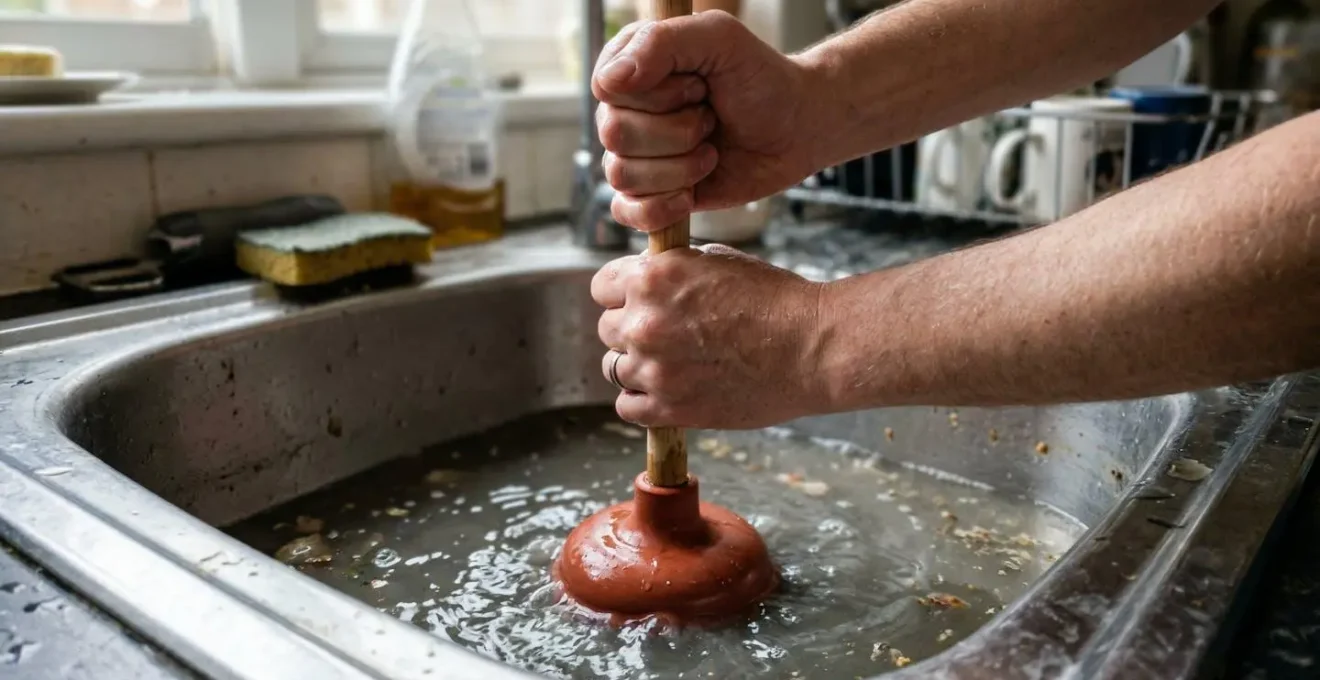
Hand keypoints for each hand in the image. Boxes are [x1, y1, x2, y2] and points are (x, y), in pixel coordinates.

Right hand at [592, 11, 823, 231]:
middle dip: (677, 132)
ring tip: (710, 151)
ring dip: (680, 167)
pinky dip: (659, 208)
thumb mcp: (720, 39)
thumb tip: (610, 82)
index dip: (658, 95)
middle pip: (615, 134)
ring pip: (621, 175)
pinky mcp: (650, 193)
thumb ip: (661, 43)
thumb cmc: (760, 78)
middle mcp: (625, 109)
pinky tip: (690, 194)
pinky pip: (625, 212)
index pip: (609, 89)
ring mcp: (635, 153)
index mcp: (631, 64)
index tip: (699, 86)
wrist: (795, 129)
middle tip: (711, 119)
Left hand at [592, 245, 826, 428]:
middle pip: (607, 329)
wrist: (811, 348)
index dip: (622, 294)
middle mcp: (644, 322)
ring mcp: (653, 368)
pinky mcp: (668, 408)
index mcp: (652, 278)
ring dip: (638, 366)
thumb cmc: (774, 300)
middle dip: (631, 330)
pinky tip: (667, 392)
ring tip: (672, 364)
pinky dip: (642, 401)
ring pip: (615, 369)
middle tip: (666, 336)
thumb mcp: (716, 260)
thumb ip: (671, 269)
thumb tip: (645, 280)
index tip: (637, 302)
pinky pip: (627, 407)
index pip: (602, 287)